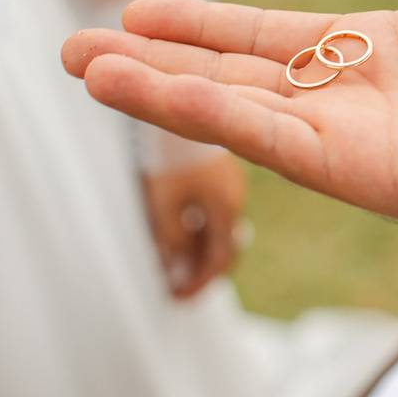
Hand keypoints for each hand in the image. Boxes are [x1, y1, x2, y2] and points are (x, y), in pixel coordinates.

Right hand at [62, 0, 397, 230]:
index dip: (204, 22)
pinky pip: (260, 135)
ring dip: (155, 91)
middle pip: (231, 77)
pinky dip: (197, 113)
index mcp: (374, 53)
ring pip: (230, 109)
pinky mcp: (350, 168)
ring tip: (87, 68)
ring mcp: (344, 137)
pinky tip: (138, 90)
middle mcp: (347, 99)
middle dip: (155, 65)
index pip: (267, 36)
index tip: (142, 6)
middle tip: (79, 50)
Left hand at [143, 153, 246, 298]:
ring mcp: (228, 181)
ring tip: (173, 260)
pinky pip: (212, 207)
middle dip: (200, 269)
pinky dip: (196, 225)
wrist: (173, 98)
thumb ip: (170, 241)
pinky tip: (178, 227)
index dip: (198, 283)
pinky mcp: (217, 169)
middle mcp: (235, 196)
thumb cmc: (168, 152)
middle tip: (176, 285)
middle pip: (222, 245)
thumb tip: (173, 271)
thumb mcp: (163, 202)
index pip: (220, 260)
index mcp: (227, 207)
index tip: (177, 298)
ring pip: (217, 226)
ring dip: (196, 247)